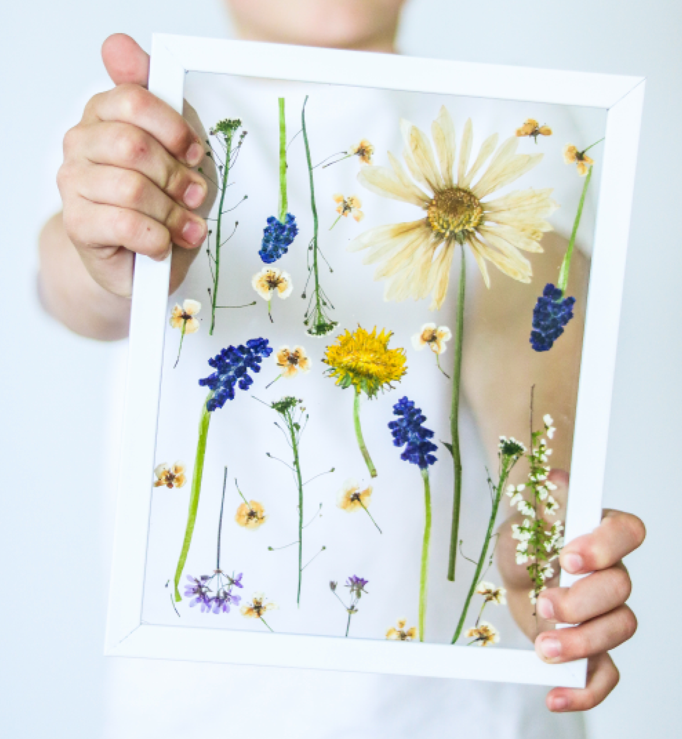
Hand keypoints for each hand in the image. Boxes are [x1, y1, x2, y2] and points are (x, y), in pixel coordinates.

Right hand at [57, 34, 211, 297]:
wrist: (146, 256)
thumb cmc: (164, 198)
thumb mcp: (176, 146)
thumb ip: (156, 97)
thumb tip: (117, 44)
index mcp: (104, 115)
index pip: (132, 99)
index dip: (173, 127)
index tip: (193, 151)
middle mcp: (80, 144)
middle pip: (133, 146)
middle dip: (176, 176)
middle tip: (194, 195)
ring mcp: (73, 185)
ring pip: (131, 189)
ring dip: (171, 213)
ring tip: (185, 225)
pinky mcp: (77, 226)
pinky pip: (126, 224)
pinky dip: (157, 238)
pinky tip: (164, 244)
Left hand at [535, 507, 644, 711]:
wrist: (517, 570)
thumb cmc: (527, 539)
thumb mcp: (525, 517)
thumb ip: (542, 503)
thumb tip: (552, 478)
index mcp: (601, 534)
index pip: (627, 532)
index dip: (606, 546)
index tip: (569, 557)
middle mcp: (611, 573)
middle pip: (621, 589)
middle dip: (583, 601)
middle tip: (544, 603)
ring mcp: (605, 612)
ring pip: (620, 629)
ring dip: (583, 642)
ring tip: (543, 647)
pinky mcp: (591, 646)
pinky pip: (606, 673)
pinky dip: (586, 691)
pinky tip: (556, 696)